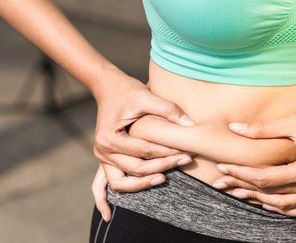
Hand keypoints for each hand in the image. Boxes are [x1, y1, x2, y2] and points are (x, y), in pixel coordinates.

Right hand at [91, 68, 195, 220]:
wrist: (109, 88)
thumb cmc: (128, 91)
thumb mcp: (147, 96)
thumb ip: (168, 110)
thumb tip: (190, 125)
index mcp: (110, 137)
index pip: (144, 151)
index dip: (167, 153)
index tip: (187, 151)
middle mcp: (103, 150)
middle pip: (136, 169)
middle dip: (162, 167)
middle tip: (184, 161)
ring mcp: (102, 157)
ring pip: (122, 182)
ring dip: (143, 184)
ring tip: (164, 180)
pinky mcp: (106, 159)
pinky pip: (105, 183)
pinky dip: (108, 198)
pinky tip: (113, 213)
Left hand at [212, 101, 295, 216]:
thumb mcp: (294, 122)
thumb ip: (262, 129)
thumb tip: (234, 127)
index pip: (265, 178)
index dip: (241, 173)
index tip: (223, 167)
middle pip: (272, 193)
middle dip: (244, 187)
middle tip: (222, 183)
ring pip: (286, 205)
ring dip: (261, 200)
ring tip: (239, 193)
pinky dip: (285, 207)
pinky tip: (270, 203)